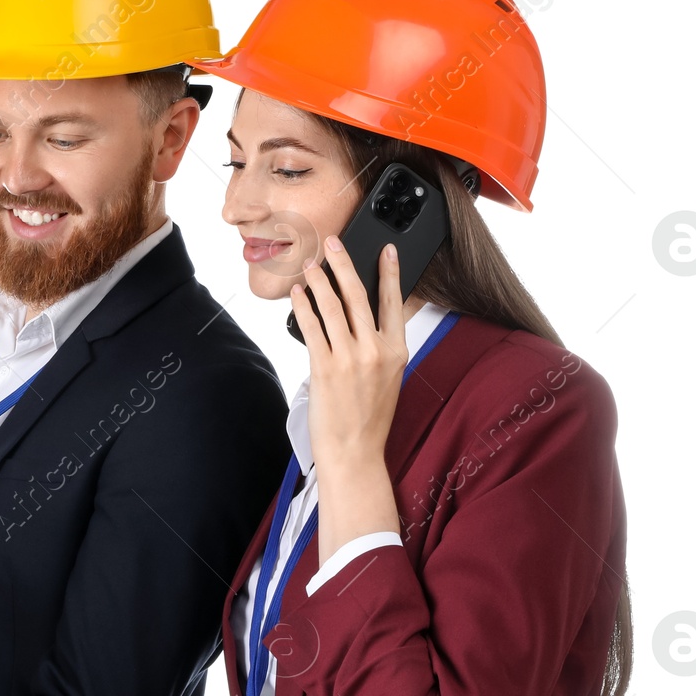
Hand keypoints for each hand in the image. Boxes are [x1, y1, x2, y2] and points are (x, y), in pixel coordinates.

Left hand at [288, 237, 404, 555]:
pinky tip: (298, 294)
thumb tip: (363, 315)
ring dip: (320, 281)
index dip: (390, 272)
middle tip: (334, 242)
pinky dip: (303, 306)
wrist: (354, 452)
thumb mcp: (388, 378)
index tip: (387, 249)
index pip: (394, 302)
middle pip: (359, 296)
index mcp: (397, 352)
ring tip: (311, 265)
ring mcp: (349, 359)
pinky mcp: (324, 368)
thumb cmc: (369, 418)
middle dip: (345, 264)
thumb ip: (380, 347)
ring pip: (333, 308)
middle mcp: (375, 352)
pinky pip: (312, 328)